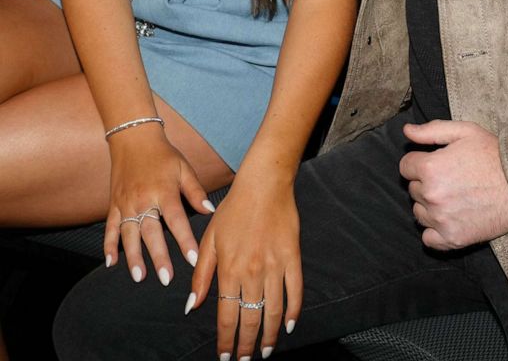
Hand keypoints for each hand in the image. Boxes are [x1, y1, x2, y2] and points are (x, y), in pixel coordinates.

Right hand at [104, 127, 212, 284]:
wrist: (133, 138)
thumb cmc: (163, 155)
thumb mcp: (184, 169)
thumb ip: (195, 192)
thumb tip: (210, 211)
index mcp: (164, 191)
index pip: (177, 220)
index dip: (186, 241)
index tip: (193, 259)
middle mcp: (143, 200)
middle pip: (152, 233)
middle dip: (159, 257)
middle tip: (166, 279)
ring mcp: (126, 204)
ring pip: (129, 235)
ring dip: (134, 257)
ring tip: (140, 277)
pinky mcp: (113, 205)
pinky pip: (110, 229)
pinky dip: (109, 246)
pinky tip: (111, 263)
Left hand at [188, 171, 301, 359]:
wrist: (264, 184)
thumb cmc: (234, 209)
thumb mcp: (210, 239)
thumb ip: (202, 275)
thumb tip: (192, 307)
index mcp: (229, 269)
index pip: (226, 316)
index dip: (226, 340)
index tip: (225, 356)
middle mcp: (252, 272)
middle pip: (250, 319)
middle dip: (247, 345)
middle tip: (245, 360)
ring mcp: (275, 265)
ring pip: (273, 311)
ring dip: (269, 336)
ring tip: (265, 352)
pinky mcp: (293, 257)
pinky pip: (295, 290)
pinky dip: (293, 311)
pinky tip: (288, 326)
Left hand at [399, 120, 507, 250]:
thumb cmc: (494, 155)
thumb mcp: (465, 132)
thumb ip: (431, 130)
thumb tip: (406, 131)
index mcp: (430, 168)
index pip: (405, 166)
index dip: (420, 162)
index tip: (437, 162)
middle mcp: (432, 195)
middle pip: (413, 189)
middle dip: (426, 182)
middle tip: (451, 177)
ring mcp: (441, 220)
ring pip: (419, 213)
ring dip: (430, 205)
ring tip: (453, 196)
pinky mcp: (453, 239)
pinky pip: (428, 239)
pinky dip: (435, 230)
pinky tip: (450, 217)